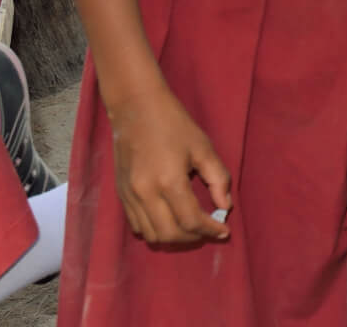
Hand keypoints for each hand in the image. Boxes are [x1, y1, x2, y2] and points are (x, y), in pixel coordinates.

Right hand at [106, 83, 232, 244]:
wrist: (136, 109)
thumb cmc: (174, 125)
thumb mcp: (203, 148)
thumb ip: (218, 179)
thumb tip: (226, 206)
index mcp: (169, 181)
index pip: (190, 221)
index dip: (210, 230)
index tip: (224, 231)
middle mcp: (145, 193)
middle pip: (169, 234)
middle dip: (193, 238)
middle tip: (209, 230)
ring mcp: (129, 196)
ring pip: (151, 235)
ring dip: (174, 238)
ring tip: (191, 228)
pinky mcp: (120, 195)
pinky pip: (136, 225)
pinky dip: (155, 230)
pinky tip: (170, 219)